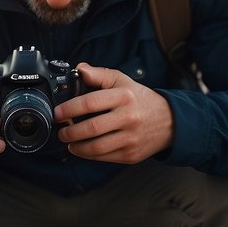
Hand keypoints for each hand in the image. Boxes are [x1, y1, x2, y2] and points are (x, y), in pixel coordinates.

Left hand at [54, 63, 173, 162]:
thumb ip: (99, 75)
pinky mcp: (131, 155)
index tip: (58, 113)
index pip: (90, 103)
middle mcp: (129, 117)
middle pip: (91, 128)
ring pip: (96, 147)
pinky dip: (88, 155)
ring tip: (69, 142)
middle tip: (61, 130)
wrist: (169, 122)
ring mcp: (130, 138)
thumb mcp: (123, 81)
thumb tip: (80, 69)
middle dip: (69, 131)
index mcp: (124, 96)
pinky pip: (103, 157)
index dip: (69, 109)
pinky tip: (82, 149)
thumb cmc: (140, 100)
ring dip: (76, 147)